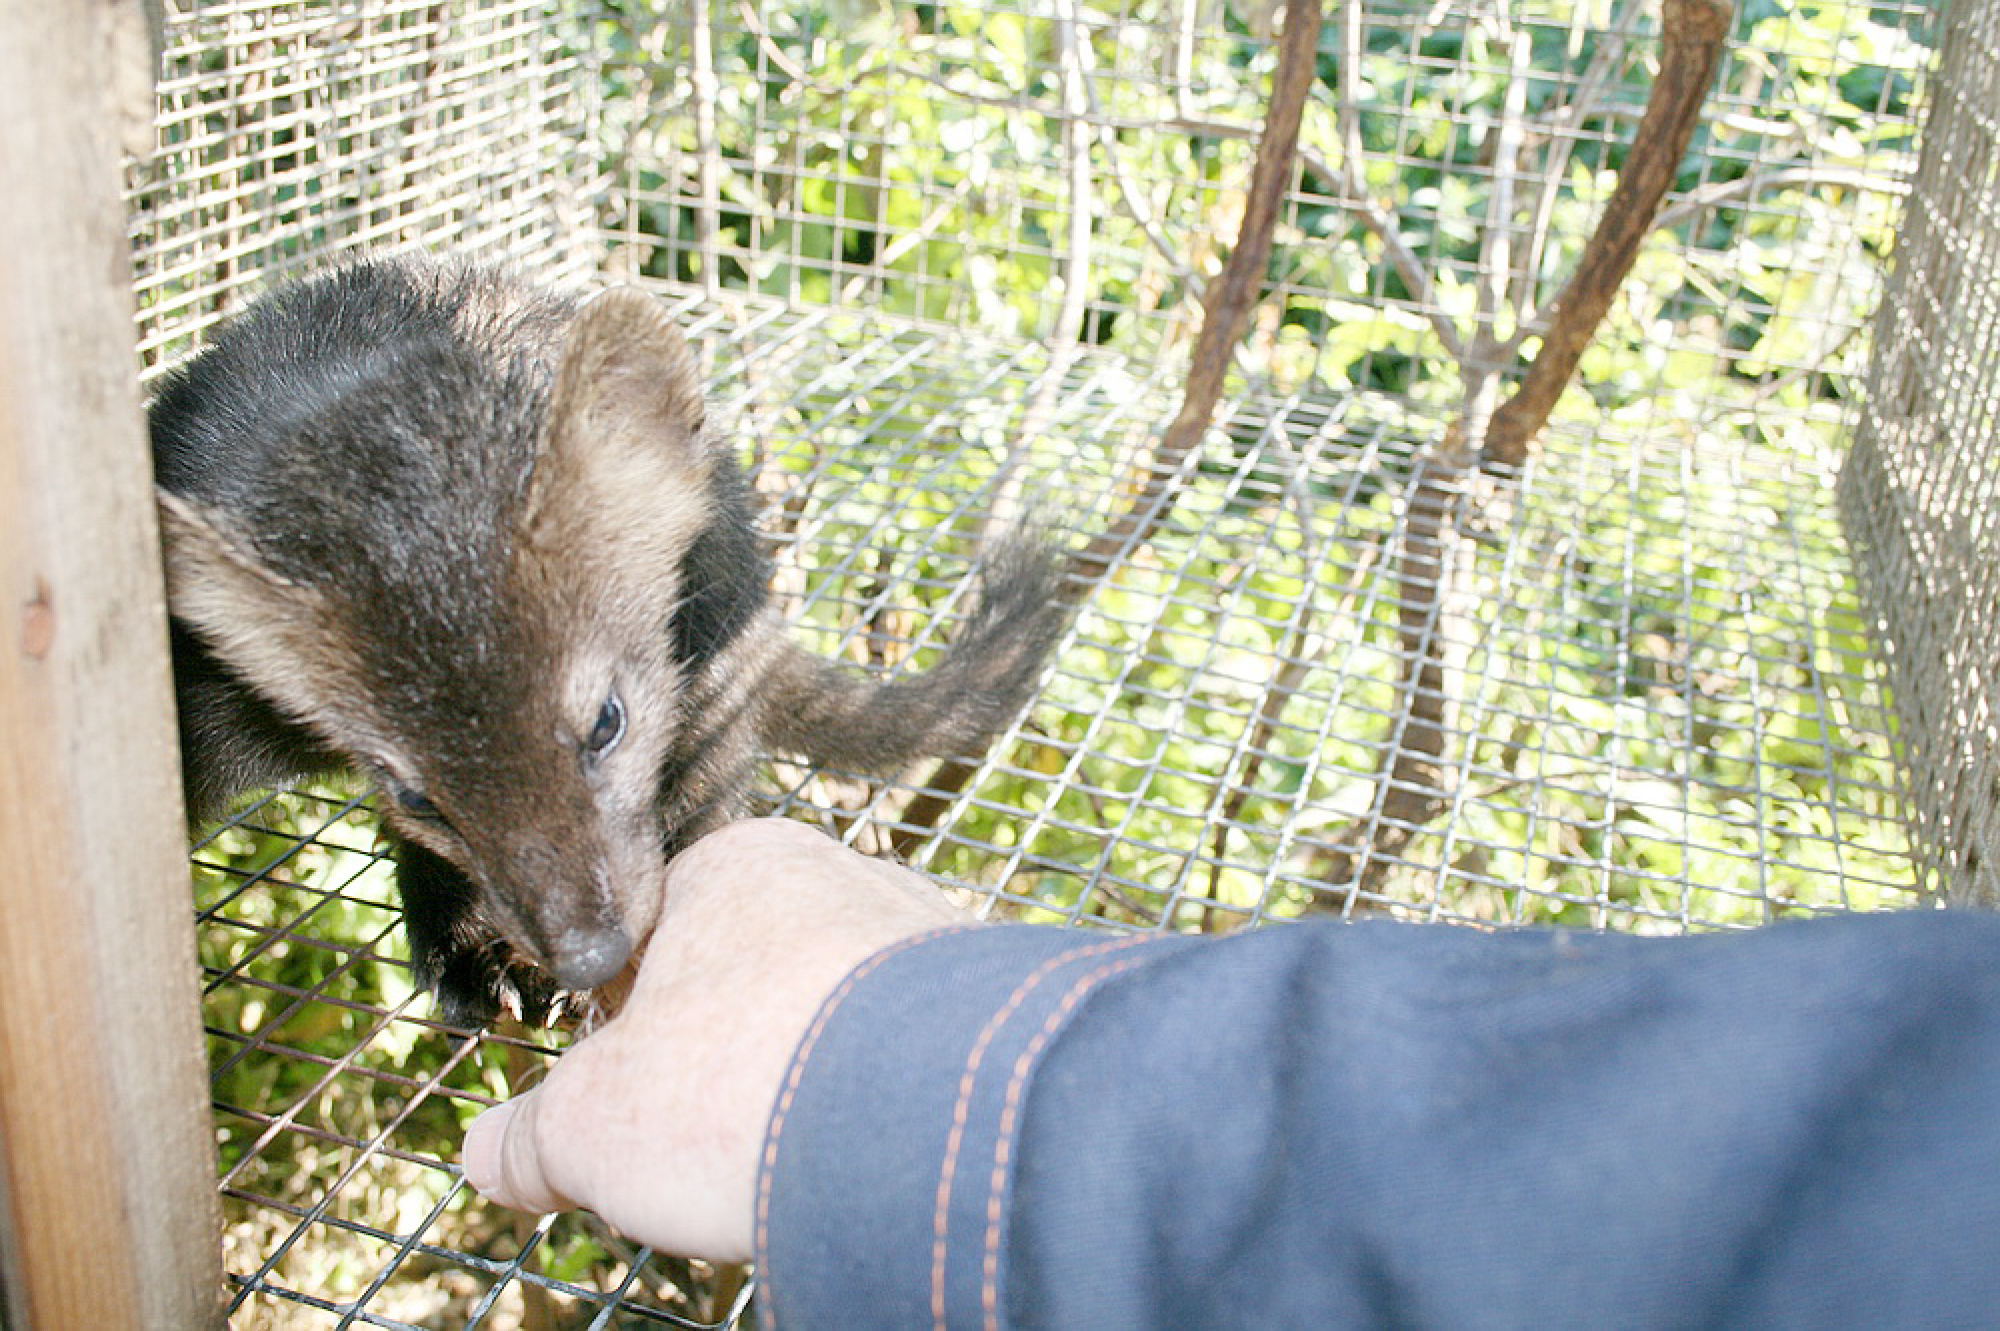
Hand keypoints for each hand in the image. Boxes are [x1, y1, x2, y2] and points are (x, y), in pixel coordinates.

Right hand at [461, 817, 970, 1259]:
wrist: (928, 1119)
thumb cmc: (739, 1088)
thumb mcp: (588, 1127)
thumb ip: (529, 1136)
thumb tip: (488, 1156)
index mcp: (729, 867)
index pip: (652, 938)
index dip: (624, 1027)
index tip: (625, 1096)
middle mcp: (838, 874)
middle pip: (752, 977)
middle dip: (726, 1058)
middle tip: (715, 1138)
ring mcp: (925, 933)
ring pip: (837, 1013)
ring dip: (810, 1077)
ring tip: (797, 1151)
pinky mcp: (993, 1000)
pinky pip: (915, 1051)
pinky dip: (887, 1100)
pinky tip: (868, 1151)